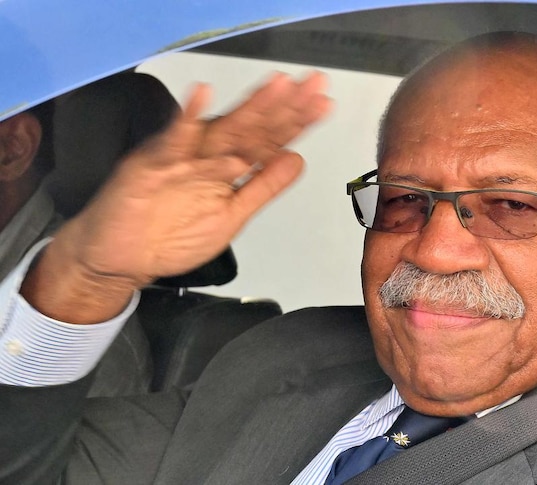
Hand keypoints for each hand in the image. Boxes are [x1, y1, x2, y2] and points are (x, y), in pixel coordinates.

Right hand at [21, 72, 330, 322]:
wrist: (119, 257)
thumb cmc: (169, 236)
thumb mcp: (232, 215)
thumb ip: (263, 187)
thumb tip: (296, 159)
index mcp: (227, 164)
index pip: (269, 139)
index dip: (297, 122)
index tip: (322, 105)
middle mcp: (208, 154)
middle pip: (254, 127)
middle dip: (285, 106)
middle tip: (313, 86)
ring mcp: (182, 158)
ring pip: (223, 128)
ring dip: (251, 107)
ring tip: (279, 87)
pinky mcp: (153, 166)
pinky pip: (172, 140)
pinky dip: (186, 117)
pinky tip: (202, 95)